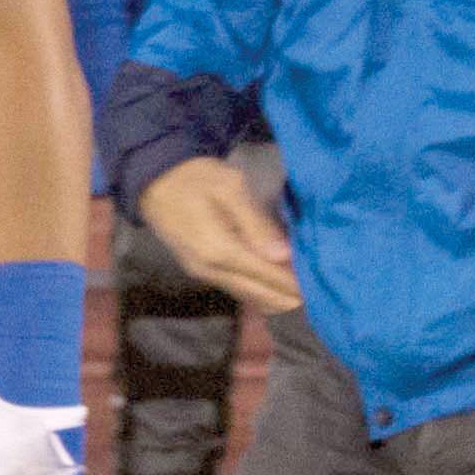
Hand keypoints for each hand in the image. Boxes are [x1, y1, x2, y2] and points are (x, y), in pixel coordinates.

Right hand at [135, 155, 306, 316]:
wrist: (152, 179)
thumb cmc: (195, 177)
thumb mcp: (230, 187)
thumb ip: (256, 222)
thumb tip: (283, 255)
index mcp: (220, 251)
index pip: (269, 278)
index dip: (297, 283)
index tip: (322, 282)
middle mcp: (211, 271)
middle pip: (261, 296)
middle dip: (290, 295)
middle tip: (318, 285)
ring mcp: (203, 274)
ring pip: (249, 297)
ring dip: (276, 295)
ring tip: (302, 283)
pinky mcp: (200, 271)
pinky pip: (237, 289)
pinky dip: (260, 290)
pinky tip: (276, 279)